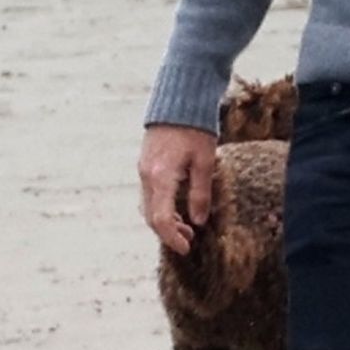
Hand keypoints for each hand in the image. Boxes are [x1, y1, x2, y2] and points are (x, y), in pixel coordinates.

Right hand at [139, 125, 216, 253]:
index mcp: (161, 177)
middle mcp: (147, 176)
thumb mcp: (205, 162)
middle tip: (189, 241)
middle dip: (168, 233)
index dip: (172, 238)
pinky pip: (149, 194)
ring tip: (188, 227)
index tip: (187, 248)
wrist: (178, 101)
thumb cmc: (195, 129)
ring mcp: (143, 170)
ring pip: (148, 206)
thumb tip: (199, 221)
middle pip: (151, 216)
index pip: (161, 218)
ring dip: (165, 221)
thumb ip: (200, 193)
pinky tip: (178, 209)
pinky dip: (161, 207)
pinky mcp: (145, 165)